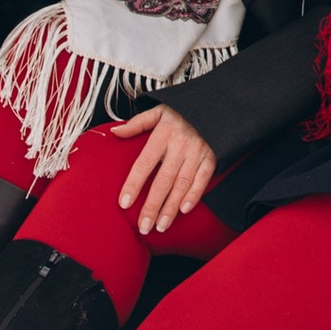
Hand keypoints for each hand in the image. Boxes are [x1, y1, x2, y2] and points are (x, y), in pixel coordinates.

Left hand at [118, 105, 217, 234]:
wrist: (216, 103)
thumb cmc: (182, 110)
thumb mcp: (159, 110)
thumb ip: (137, 124)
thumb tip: (115, 131)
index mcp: (163, 135)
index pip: (144, 164)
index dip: (133, 184)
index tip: (124, 203)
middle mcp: (179, 146)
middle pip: (163, 180)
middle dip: (152, 206)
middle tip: (143, 226)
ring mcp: (197, 153)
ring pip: (182, 185)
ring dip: (171, 207)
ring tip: (161, 226)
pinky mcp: (212, 157)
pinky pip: (203, 180)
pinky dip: (194, 195)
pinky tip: (184, 211)